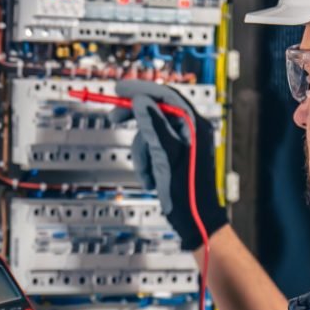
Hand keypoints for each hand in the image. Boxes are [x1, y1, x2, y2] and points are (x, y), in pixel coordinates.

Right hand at [112, 80, 228, 250]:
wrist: (195, 220)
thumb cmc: (187, 192)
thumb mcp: (166, 156)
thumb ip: (153, 126)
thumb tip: (141, 101)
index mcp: (194, 126)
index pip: (166, 96)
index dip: (141, 89)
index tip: (119, 89)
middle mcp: (191, 130)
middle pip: (156, 111)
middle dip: (135, 120)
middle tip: (114, 117)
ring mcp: (183, 143)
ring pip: (150, 134)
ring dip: (142, 153)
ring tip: (148, 173)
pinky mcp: (175, 156)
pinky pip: (152, 149)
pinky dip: (147, 163)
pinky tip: (153, 178)